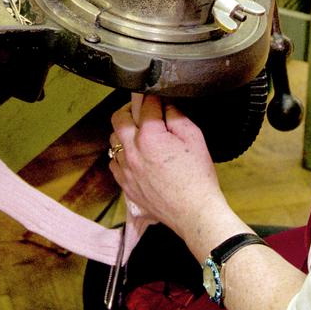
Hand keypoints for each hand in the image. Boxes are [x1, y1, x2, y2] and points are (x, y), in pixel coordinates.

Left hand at [109, 95, 224, 237]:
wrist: (194, 212)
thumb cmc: (197, 176)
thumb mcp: (194, 137)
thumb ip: (176, 115)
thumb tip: (165, 104)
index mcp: (149, 136)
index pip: (145, 104)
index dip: (154, 97)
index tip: (159, 97)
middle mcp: (131, 151)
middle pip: (119, 118)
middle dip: (131, 109)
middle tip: (144, 111)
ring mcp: (125, 169)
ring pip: (113, 140)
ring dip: (125, 132)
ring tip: (140, 134)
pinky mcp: (125, 185)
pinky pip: (114, 162)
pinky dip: (122, 155)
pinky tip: (136, 156)